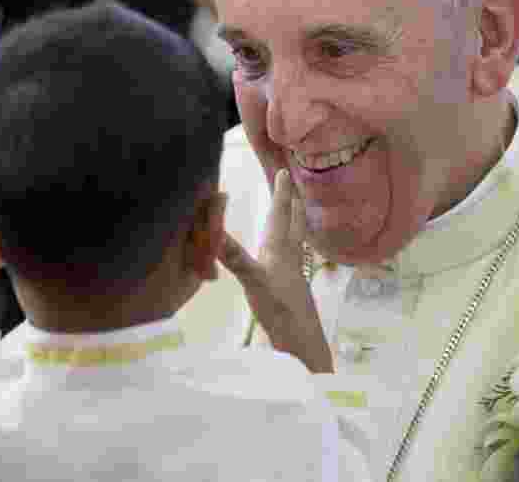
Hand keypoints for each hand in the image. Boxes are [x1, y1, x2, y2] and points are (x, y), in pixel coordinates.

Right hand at [218, 169, 332, 372]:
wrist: (303, 346)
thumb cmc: (281, 311)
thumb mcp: (254, 281)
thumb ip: (235, 257)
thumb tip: (214, 232)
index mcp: (280, 250)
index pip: (281, 215)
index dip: (281, 193)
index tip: (284, 172)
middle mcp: (289, 258)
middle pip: (294, 225)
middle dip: (292, 205)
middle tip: (294, 188)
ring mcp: (292, 275)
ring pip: (294, 242)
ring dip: (292, 225)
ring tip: (293, 215)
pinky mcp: (291, 291)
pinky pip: (289, 260)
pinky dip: (286, 250)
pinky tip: (283, 260)